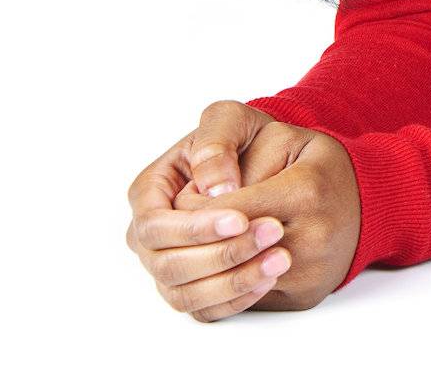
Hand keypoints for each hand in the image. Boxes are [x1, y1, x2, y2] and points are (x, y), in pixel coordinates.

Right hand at [125, 101, 291, 320]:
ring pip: (185, 294)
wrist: (274, 166)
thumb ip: (217, 140)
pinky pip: (205, 309)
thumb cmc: (244, 140)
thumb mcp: (232, 120)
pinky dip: (236, 299)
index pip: (156, 225)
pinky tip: (269, 278)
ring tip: (280, 260)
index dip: (195, 228)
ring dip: (232, 282)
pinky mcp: (196, 287)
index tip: (241, 218)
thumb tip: (215, 188)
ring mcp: (171, 265)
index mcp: (150, 193)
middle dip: (221, 254)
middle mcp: (153, 235)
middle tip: (275, 233)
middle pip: (168, 265)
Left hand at [172, 119, 361, 313]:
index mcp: (304, 191)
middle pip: (224, 251)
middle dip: (193, 236)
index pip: (222, 210)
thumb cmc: (316, 164)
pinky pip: (244, 301)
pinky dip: (225, 282)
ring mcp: (309, 274)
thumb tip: (197, 195)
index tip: (186, 193)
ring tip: (205, 238)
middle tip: (185, 218)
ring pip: (229, 282)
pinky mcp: (303, 297)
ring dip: (205, 262)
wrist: (368, 200)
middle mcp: (313, 239)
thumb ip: (230, 150)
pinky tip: (225, 258)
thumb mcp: (278, 136)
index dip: (192, 204)